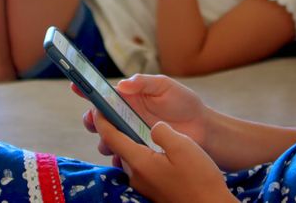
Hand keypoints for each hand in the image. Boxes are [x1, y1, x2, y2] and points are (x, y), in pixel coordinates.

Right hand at [74, 74, 209, 159]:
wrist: (202, 127)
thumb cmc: (183, 102)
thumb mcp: (165, 86)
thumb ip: (144, 82)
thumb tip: (122, 85)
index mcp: (128, 97)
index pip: (102, 93)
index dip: (86, 90)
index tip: (75, 87)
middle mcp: (124, 116)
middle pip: (97, 119)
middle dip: (89, 119)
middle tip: (93, 119)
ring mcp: (130, 134)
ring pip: (105, 139)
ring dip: (103, 139)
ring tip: (110, 140)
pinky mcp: (138, 150)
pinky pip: (120, 156)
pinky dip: (117, 156)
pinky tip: (121, 155)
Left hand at [94, 112, 228, 202]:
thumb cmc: (199, 179)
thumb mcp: (183, 146)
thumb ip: (162, 131)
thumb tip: (154, 127)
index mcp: (139, 161)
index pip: (110, 137)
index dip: (101, 120)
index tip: (96, 105)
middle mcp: (136, 174)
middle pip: (118, 147)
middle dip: (114, 129)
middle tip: (119, 110)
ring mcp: (143, 184)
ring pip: (129, 157)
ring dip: (129, 142)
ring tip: (137, 126)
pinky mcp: (152, 189)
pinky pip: (139, 166)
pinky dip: (140, 153)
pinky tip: (154, 148)